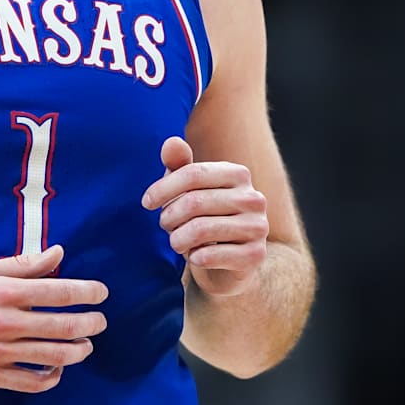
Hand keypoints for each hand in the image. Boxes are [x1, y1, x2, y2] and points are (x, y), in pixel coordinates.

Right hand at [0, 245, 107, 391]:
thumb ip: (20, 264)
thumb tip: (58, 254)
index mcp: (2, 291)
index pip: (59, 291)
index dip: (87, 292)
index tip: (101, 294)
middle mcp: (3, 323)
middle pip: (64, 326)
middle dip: (90, 323)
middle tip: (100, 321)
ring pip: (53, 357)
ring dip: (78, 351)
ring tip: (85, 346)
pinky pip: (31, 382)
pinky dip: (51, 377)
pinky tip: (56, 369)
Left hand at [142, 136, 267, 297]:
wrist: (230, 263)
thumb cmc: (204, 219)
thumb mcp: (189, 191)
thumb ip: (179, 166)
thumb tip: (171, 142)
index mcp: (238, 174)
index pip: (193, 173)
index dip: (163, 188)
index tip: (146, 202)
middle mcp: (253, 198)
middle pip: (194, 202)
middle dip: (169, 216)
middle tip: (165, 225)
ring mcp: (258, 227)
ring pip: (200, 229)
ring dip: (177, 239)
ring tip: (176, 242)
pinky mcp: (255, 255)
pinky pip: (211, 255)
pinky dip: (194, 258)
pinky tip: (194, 257)